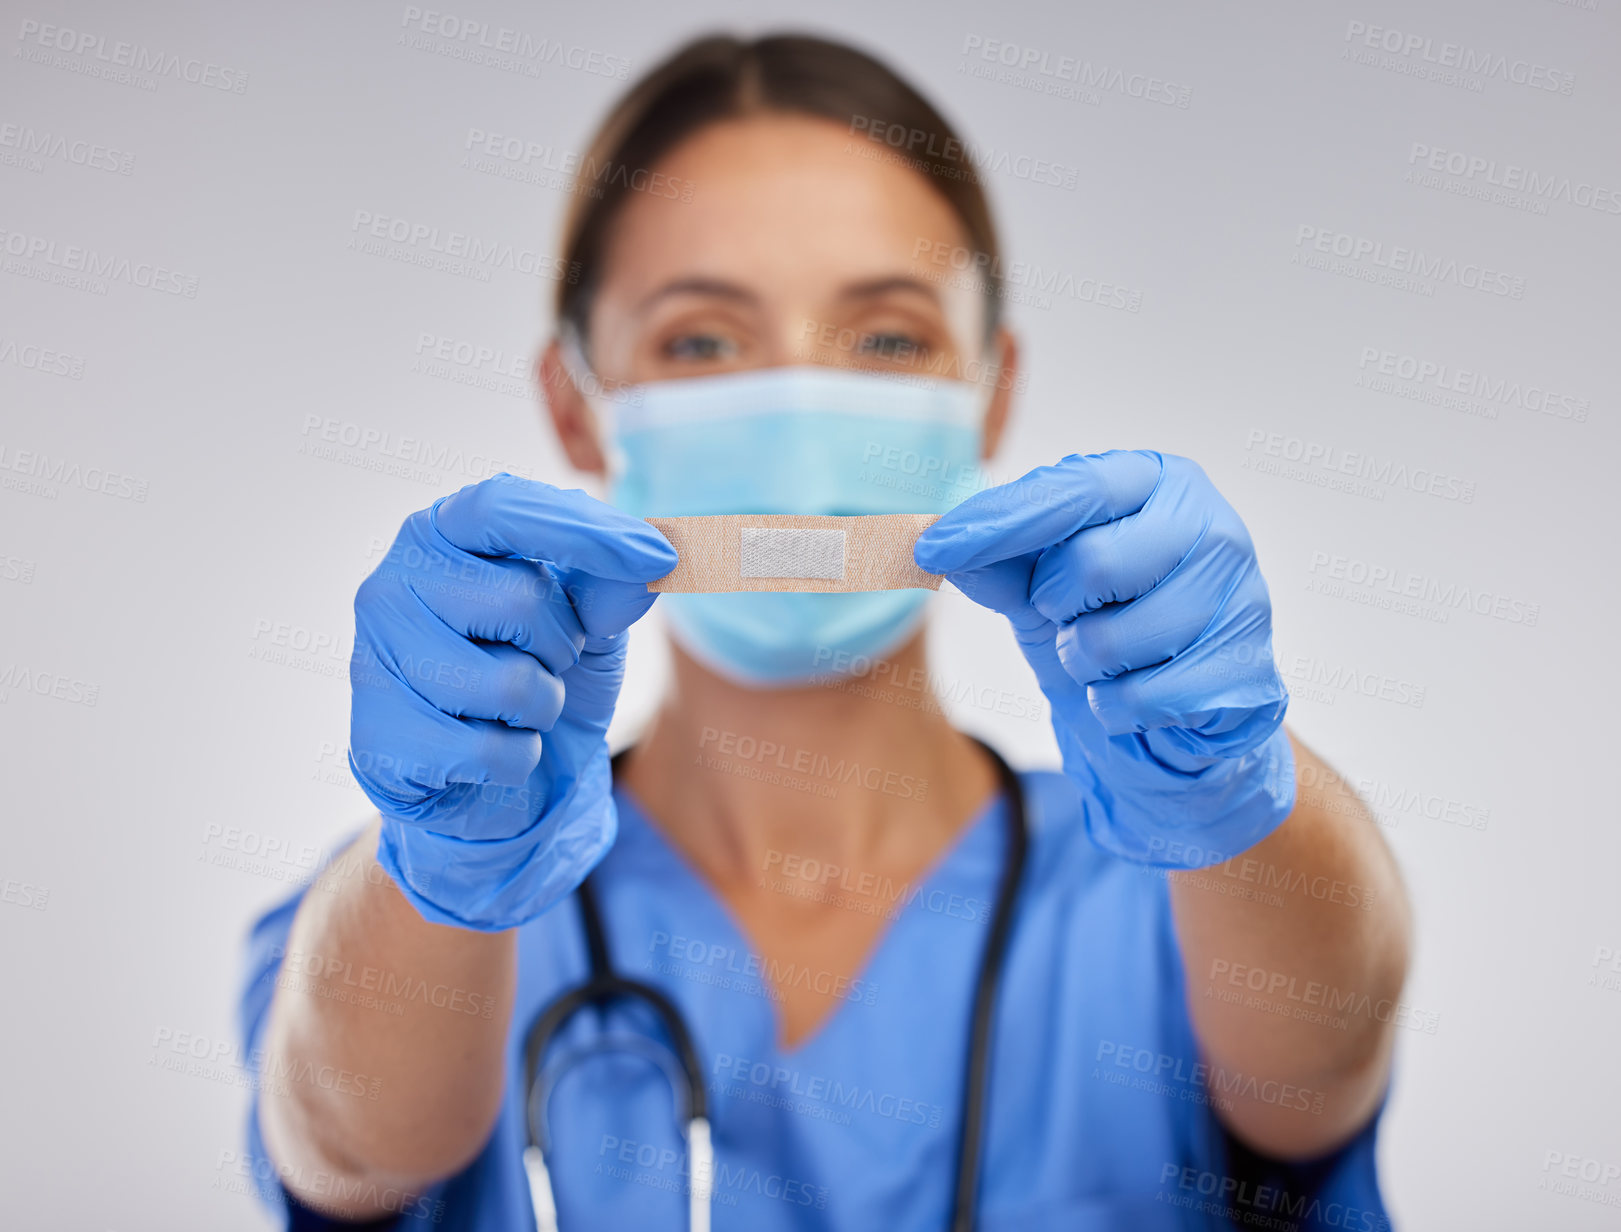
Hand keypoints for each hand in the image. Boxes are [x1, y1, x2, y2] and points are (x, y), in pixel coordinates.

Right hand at [348, 473, 677, 928]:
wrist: (500, 778)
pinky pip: (486, 751)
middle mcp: (393, 584)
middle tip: (544, 663)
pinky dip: (516, 759)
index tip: (660, 557)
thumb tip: (642, 572)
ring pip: (509, 684)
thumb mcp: (590, 619)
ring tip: (515, 709)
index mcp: (440, 533)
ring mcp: (373, 660)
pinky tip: (488, 752)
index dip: (583, 530)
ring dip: (542, 707)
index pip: (501, 506)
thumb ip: (611, 585)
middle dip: (562, 645)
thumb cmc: (537, 673)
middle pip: (520, 600)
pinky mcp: (378, 739)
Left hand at [914, 450, 1295, 867]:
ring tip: (1105, 658)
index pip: (1072, 490)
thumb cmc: (1111, 628)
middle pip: (1093, 563)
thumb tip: (936, 541)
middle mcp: (1211, 526)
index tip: (933, 546)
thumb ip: (997, 561)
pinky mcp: (1247, 672)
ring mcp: (1241, 598)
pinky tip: (1135, 695)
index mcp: (1158, 482)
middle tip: (1070, 616)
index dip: (997, 522)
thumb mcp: (1042, 588)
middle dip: (1056, 606)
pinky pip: (1142, 698)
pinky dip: (1115, 708)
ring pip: (1114, 638)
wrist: (1179, 718)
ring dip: (1084, 663)